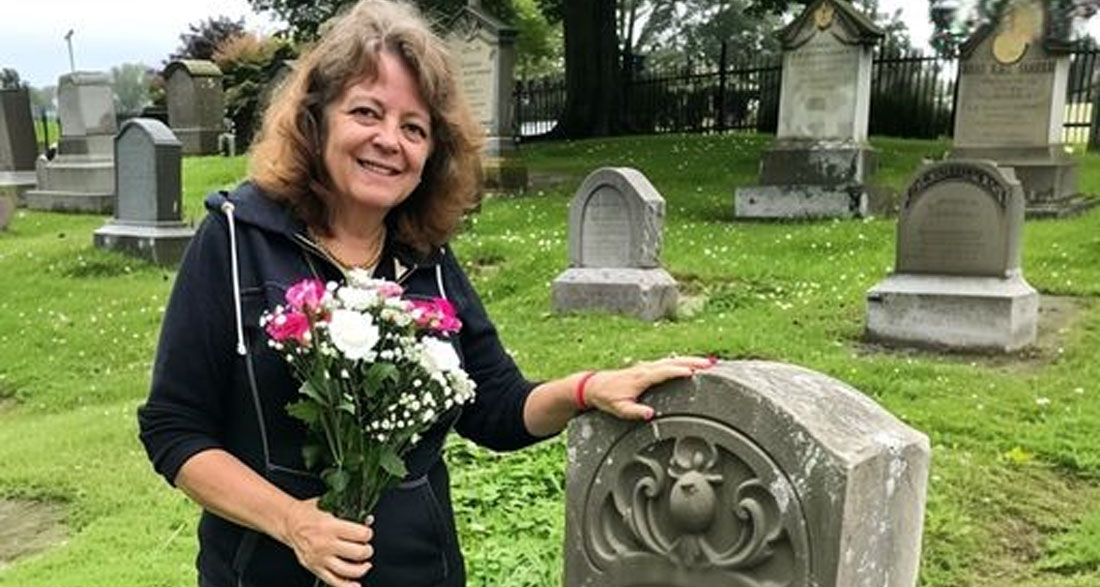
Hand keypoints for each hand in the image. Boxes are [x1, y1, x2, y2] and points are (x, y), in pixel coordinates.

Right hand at [281, 498, 373, 586]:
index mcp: (330, 526)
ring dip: (362, 568)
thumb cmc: (308, 513)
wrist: (288, 523)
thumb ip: (349, 513)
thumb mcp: (329, 505)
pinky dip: (347, 585)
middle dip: (367, 551)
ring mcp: (320, 558)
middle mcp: (325, 544)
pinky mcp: (315, 568)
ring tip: (365, 564)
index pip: (360, 535)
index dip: (368, 534)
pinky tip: (356, 584)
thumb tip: (368, 520)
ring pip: (349, 570)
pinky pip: (334, 581)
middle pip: (358, 553)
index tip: (367, 533)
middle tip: (366, 547)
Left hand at [582, 356, 715, 420]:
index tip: (694, 372)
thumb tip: (650, 414)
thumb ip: (634, 412)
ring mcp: (646, 366)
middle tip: (710, 364)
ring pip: (672, 360)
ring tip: (708, 362)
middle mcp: (645, 369)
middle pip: (672, 362)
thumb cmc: (607, 398)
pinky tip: (691, 363)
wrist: (594, 386)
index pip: (663, 372)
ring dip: (690, 359)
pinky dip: (681, 361)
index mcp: (640, 377)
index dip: (678, 371)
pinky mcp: (647, 368)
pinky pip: (667, 362)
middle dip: (692, 361)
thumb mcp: (619, 409)